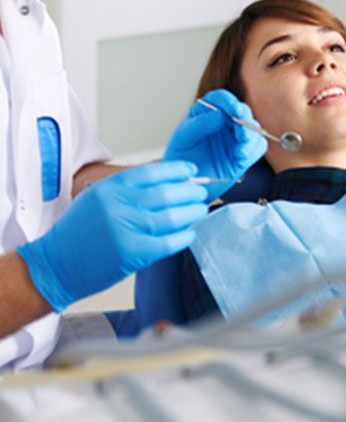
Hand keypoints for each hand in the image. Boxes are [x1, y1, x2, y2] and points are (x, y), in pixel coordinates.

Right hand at [17, 162, 207, 311]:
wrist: (54, 265)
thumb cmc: (77, 233)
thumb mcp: (97, 198)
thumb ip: (127, 188)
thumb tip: (167, 181)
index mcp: (110, 188)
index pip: (153, 172)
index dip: (177, 170)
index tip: (191, 171)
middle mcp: (118, 205)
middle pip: (167, 193)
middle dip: (190, 191)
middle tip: (201, 192)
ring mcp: (125, 229)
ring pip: (171, 217)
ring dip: (192, 213)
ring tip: (200, 210)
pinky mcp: (131, 254)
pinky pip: (167, 243)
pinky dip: (183, 237)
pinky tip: (189, 234)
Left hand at [164, 89, 266, 200]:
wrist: (185, 183)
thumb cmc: (180, 158)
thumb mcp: (182, 139)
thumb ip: (198, 125)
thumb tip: (219, 114)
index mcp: (207, 112)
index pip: (222, 99)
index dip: (230, 102)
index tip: (235, 110)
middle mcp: (224, 122)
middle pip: (243, 112)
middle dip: (245, 121)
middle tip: (242, 134)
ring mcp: (235, 137)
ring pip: (254, 129)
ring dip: (250, 138)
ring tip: (240, 152)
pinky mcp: (244, 153)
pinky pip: (257, 146)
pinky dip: (252, 151)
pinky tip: (240, 158)